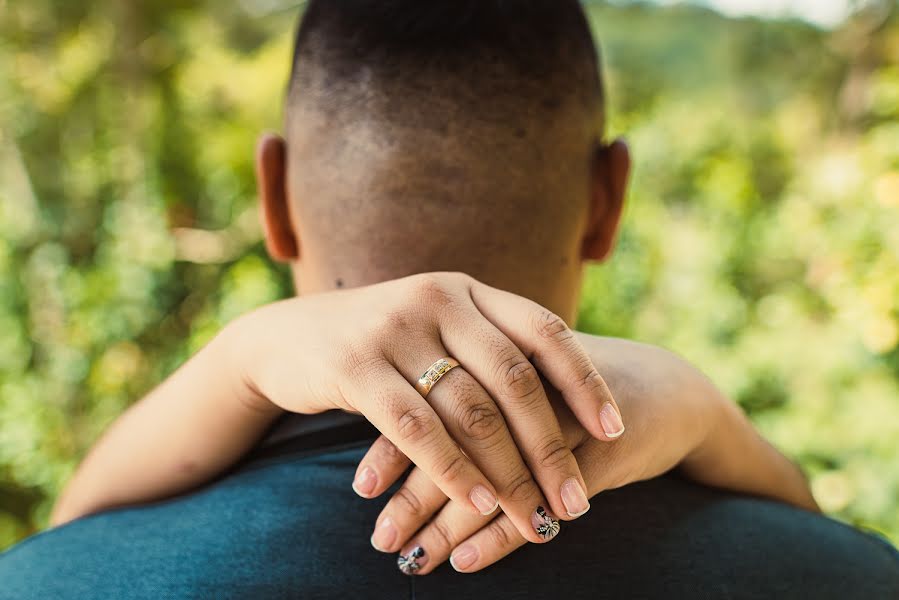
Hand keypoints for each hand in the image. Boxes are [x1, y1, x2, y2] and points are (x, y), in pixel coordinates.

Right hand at [231, 272, 625, 544]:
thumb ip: (482, 348)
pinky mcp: (356, 365)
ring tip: (533, 517)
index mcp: (466, 291)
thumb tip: (557, 400)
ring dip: (508, 471)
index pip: (543, 331)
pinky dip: (452, 469)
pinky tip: (475, 501)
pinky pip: (417, 427)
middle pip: (515, 379)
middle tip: (576, 502)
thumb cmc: (375, 344)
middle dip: (551, 447)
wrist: (283, 339)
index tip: (615, 430)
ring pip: (470, 409)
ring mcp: (395, 328)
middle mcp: (438, 299)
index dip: (585, 381)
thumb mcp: (431, 329)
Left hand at [357, 337, 718, 573]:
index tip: (362, 488)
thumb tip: (401, 434)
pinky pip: (541, 498)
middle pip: (457, 443)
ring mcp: (565, 414)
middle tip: (382, 539)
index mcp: (499, 356)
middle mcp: (527, 382)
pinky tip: (465, 559)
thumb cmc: (573, 393)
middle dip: (415, 496)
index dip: (395, 447)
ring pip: (494, 476)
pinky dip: (500, 534)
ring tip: (412, 560)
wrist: (660, 389)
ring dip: (448, 524)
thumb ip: (472, 397)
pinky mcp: (601, 448)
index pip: (433, 403)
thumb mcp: (525, 384)